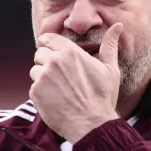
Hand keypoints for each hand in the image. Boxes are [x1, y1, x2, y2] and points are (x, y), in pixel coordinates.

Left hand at [29, 23, 123, 143]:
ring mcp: (43, 76)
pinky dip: (41, 92)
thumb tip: (117, 26)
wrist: (92, 124)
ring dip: (43, 77)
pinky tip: (54, 99)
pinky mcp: (36, 92)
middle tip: (60, 75)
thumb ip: (110, 45)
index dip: (49, 44)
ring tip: (58, 88)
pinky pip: (33, 86)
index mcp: (71, 52)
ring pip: (35, 70)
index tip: (51, 50)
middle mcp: (54, 61)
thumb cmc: (103, 97)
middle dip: (46, 61)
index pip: (48, 38)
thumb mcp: (110, 69)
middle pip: (39, 53)